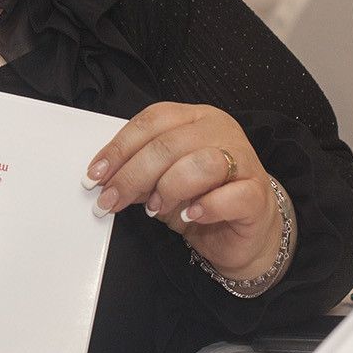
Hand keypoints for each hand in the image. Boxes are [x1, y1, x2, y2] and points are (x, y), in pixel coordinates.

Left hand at [86, 102, 284, 280]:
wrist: (243, 232)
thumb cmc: (201, 200)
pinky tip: (190, 216)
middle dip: (132, 175)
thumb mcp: (161, 183)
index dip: (120, 147)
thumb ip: (140, 175)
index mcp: (195, 119)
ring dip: (169, 188)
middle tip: (111, 200)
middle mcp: (221, 132)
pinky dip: (206, 207)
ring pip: (202, 163)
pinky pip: (231, 195)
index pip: (153, 120)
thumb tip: (106, 179)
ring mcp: (243, 160)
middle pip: (170, 144)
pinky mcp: (257, 194)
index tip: (95, 175)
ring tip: (155, 209)